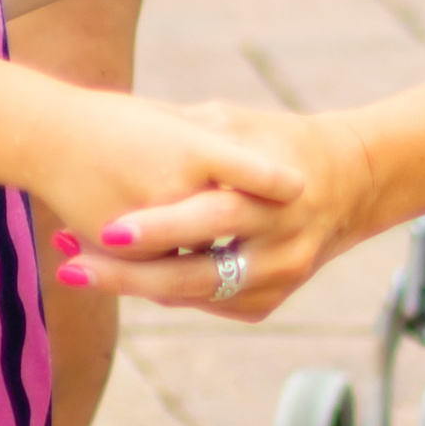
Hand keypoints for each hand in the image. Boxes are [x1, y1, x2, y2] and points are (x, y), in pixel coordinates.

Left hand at [53, 105, 377, 324]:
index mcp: (275, 197)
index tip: (107, 228)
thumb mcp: (240, 124)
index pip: (210, 218)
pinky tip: (120, 274)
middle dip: (129, 273)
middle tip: (73, 266)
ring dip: (133, 285)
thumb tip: (131, 119)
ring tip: (75, 269)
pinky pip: (206, 304)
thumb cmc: (281, 140)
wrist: (351, 183)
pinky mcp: (268, 305)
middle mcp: (280, 248)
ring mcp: (277, 283)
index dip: (158, 227)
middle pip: (196, 272)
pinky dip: (165, 290)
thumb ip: (191, 131)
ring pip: (195, 296)